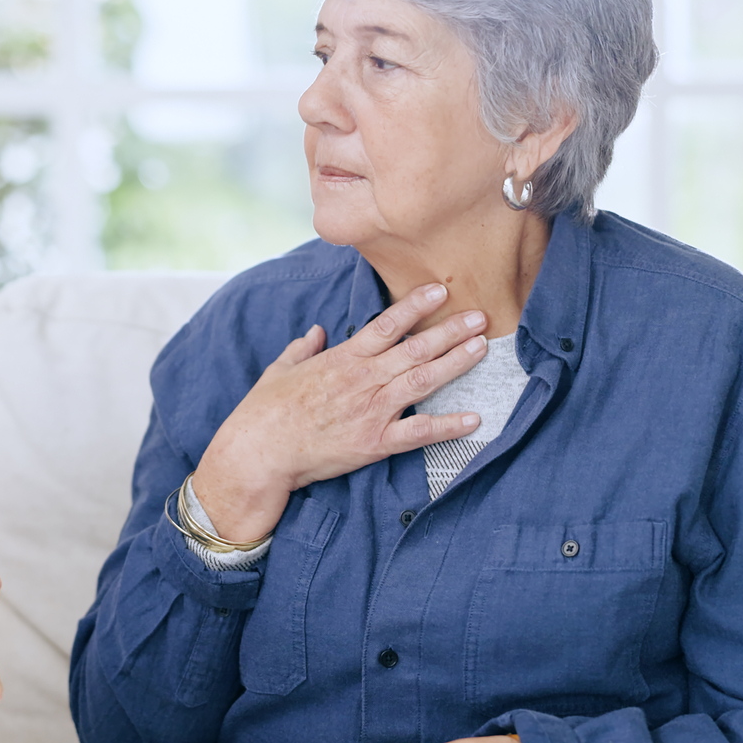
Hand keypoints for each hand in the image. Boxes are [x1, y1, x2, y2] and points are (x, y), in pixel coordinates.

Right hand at [192, 283, 488, 542]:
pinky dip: (448, 426)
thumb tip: (315, 332)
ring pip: (423, 381)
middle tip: (481, 315)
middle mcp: (363, 380)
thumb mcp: (279, 370)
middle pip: (415, 348)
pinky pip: (419, 432)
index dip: (415, 306)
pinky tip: (474, 419)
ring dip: (456, 363)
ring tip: (482, 348)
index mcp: (342, 359)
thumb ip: (301, 349)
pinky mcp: (374, 442)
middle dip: (450, 330)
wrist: (259, 451)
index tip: (439, 291)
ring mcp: (372, 410)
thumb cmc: (264, 411)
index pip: (386, 325)